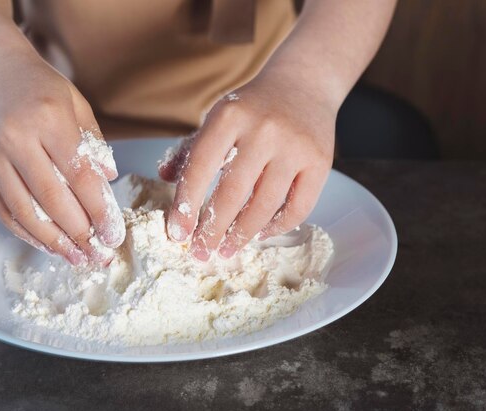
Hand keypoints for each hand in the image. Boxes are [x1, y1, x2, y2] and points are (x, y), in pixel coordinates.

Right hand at [0, 48, 123, 265]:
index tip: (114, 234)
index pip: (80, 176)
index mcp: (49, 120)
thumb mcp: (77, 104)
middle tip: (100, 255)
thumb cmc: (40, 86)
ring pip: (25, 211)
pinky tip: (47, 244)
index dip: (99, 211)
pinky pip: (3, 210)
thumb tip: (110, 178)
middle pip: (53, 199)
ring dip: (54, 242)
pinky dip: (26, 232)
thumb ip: (94, 142)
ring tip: (77, 259)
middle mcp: (16, 139)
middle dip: (80, 233)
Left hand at [159, 67, 335, 259]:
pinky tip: (260, 234)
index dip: (186, 206)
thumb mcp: (218, 117)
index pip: (200, 168)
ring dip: (242, 234)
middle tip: (201, 252)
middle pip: (232, 193)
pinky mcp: (320, 162)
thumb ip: (191, 148)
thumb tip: (164, 178)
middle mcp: (264, 130)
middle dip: (213, 230)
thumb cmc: (253, 107)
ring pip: (265, 205)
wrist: (303, 84)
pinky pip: (298, 207)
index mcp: (229, 116)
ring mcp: (295, 147)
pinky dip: (277, 226)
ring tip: (227, 249)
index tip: (178, 233)